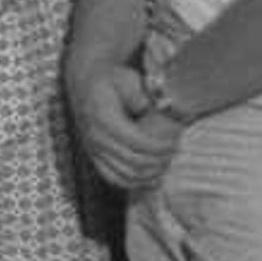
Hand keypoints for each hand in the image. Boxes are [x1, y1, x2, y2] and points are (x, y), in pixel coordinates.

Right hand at [69, 57, 179, 192]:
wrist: (86, 83)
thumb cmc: (111, 79)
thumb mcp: (126, 78)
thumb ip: (140, 95)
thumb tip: (154, 111)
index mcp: (104, 118)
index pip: (137, 142)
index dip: (160, 147)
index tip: (175, 142)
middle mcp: (96, 137)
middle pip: (134, 161)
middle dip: (159, 160)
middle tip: (174, 151)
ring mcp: (93, 149)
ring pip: (126, 174)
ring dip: (150, 174)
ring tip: (165, 163)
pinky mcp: (93, 156)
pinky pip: (114, 178)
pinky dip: (134, 183)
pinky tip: (151, 178)